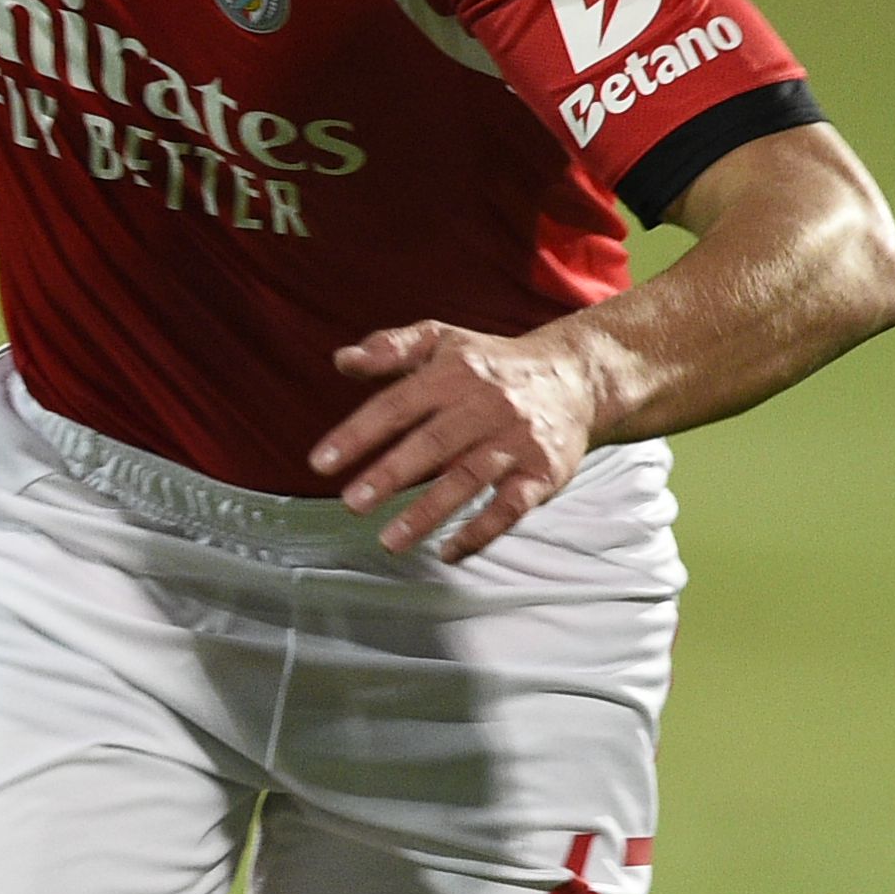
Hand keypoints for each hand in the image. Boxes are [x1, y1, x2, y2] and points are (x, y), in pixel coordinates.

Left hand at [313, 322, 602, 562]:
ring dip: (428, 512)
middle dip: (389, 475)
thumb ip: (391, 348)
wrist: (574, 377)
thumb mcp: (442, 341)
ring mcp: (517, 440)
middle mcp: (486, 405)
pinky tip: (448, 553)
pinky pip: (510, 507)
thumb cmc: (491, 364)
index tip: (320, 464)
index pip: (397, 405)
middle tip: (351, 504)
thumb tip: (342, 360)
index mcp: (454, 373)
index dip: (357, 434)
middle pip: (432, 443)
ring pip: (469, 479)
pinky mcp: (543, 472)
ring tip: (388, 541)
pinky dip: (480, 532)